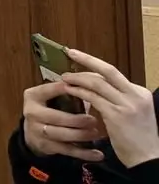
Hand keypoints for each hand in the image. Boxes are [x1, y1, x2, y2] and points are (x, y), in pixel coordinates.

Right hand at [22, 79, 104, 159]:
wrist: (32, 132)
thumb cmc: (46, 110)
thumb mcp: (47, 97)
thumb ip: (62, 92)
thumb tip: (89, 85)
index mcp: (32, 96)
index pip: (48, 90)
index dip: (63, 90)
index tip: (83, 89)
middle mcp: (32, 113)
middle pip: (57, 117)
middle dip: (77, 120)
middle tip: (94, 120)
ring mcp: (37, 131)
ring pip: (62, 135)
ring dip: (81, 135)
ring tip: (96, 133)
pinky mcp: (46, 146)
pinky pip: (67, 150)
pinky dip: (84, 153)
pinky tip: (97, 154)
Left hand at [62, 49, 158, 165]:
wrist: (147, 159)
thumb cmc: (138, 138)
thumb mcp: (133, 112)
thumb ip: (119, 98)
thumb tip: (95, 86)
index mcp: (141, 93)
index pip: (113, 74)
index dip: (94, 66)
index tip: (80, 59)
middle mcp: (136, 95)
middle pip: (108, 70)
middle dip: (87, 59)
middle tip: (70, 52)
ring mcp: (126, 104)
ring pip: (97, 82)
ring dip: (78, 78)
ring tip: (65, 77)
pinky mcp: (116, 115)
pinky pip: (92, 97)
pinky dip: (79, 91)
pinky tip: (69, 90)